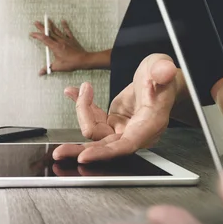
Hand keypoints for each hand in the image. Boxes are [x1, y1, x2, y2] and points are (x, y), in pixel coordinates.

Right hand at [30, 19, 89, 75]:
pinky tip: (63, 21)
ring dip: (51, 25)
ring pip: (57, 30)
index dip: (37, 35)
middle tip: (36, 22)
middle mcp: (60, 41)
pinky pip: (67, 31)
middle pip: (49, 32)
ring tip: (47, 19)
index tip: (32, 34)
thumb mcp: (58, 67)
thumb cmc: (71, 63)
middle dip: (42, 27)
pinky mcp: (71, 39)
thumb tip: (40, 73)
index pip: (44, 39)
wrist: (83, 60)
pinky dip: (65, 26)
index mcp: (55, 47)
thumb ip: (48, 69)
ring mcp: (66, 39)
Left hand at [54, 54, 179, 162]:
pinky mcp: (113, 123)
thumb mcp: (161, 67)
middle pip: (105, 147)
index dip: (104, 152)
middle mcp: (135, 132)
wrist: (161, 80)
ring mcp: (122, 129)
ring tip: (81, 89)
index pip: (126, 145)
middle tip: (59, 153)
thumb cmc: (162, 77)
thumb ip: (162, 70)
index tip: (84, 156)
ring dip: (82, 110)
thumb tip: (163, 71)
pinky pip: (93, 118)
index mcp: (150, 124)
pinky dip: (82, 105)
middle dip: (80, 150)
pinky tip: (73, 92)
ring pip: (94, 131)